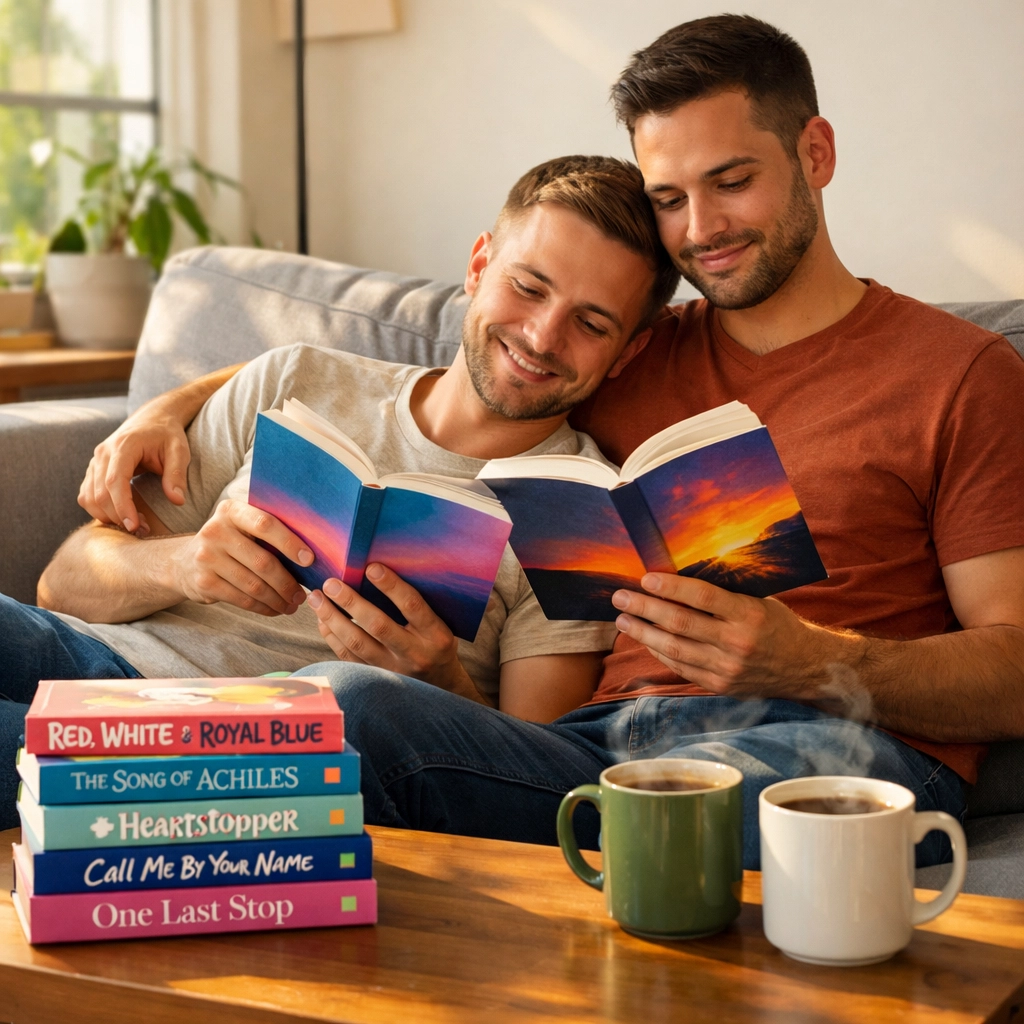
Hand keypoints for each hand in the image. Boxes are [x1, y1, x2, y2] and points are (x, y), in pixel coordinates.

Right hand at [79, 398, 192, 533]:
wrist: (152, 418)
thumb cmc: (168, 434)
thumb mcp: (179, 450)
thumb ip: (177, 474)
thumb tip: (177, 500)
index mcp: (124, 446)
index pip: (114, 481)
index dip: (122, 506)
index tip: (134, 526)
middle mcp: (103, 453)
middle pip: (99, 492)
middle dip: (117, 516)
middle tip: (142, 531)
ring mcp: (95, 461)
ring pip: (88, 497)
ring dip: (107, 516)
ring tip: (135, 526)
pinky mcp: (93, 470)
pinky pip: (87, 495)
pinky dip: (99, 510)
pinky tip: (121, 517)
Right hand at [171, 499, 312, 615]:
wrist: (185, 563)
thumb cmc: (230, 544)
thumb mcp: (242, 528)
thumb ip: (268, 532)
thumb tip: (311, 554)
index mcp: (231, 511)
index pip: (265, 524)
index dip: (289, 543)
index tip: (309, 560)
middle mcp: (216, 531)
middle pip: (263, 561)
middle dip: (287, 582)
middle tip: (302, 595)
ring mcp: (207, 557)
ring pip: (254, 585)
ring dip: (278, 599)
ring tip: (292, 605)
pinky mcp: (203, 582)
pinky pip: (242, 599)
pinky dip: (263, 607)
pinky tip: (274, 609)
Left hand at [307, 563, 464, 689]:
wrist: (441, 684)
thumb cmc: (437, 643)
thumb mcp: (442, 624)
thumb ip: (418, 605)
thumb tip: (380, 571)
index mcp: (436, 635)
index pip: (411, 606)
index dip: (391, 586)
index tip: (371, 567)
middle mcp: (415, 653)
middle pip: (378, 626)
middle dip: (351, 602)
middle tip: (331, 583)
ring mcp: (394, 669)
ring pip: (357, 643)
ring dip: (333, 619)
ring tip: (317, 599)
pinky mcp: (378, 678)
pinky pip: (349, 657)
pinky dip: (332, 637)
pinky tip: (322, 620)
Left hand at [611, 573, 858, 700]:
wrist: (806, 667)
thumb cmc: (777, 624)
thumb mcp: (759, 599)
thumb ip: (725, 592)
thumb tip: (679, 574)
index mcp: (749, 614)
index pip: (702, 597)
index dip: (670, 587)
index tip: (645, 578)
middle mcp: (737, 643)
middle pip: (680, 623)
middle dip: (645, 609)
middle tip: (620, 597)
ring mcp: (727, 668)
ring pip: (675, 649)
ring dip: (643, 633)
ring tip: (622, 620)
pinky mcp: (720, 685)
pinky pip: (681, 667)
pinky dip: (659, 652)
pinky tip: (644, 639)